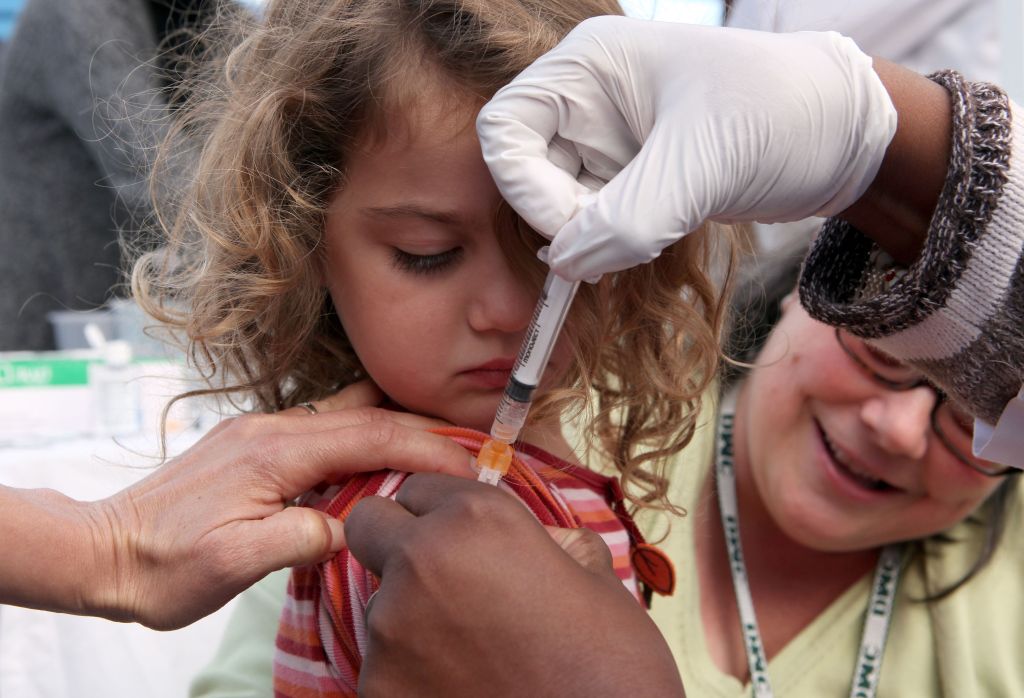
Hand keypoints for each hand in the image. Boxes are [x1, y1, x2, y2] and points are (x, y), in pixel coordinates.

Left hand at [88, 381, 473, 629]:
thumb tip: (352, 525)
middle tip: (467, 453)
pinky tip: (376, 464)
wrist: (100, 552)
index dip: (428, 448)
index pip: (373, 435)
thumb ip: (302, 537)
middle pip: (368, 412)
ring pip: (347, 413)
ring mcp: (262, 431)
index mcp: (275, 452)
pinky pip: (325, 427)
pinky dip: (363, 438)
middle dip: (423, 430)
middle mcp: (273, 428)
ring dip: (394, 428)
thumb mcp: (234, 564)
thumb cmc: (162, 567)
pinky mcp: (255, 445)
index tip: (469, 469)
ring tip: (433, 454)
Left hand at [346, 473, 683, 697]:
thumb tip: (544, 541)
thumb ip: (555, 544)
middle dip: (396, 543)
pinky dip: (410, 676)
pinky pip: (382, 666)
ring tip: (471, 656)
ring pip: (377, 602)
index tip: (462, 541)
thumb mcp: (598, 582)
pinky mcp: (376, 689)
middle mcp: (422, 560)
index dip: (441, 513)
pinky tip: (461, 691)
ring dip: (410, 618)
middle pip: (371, 525)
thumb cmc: (612, 666)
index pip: (419, 488)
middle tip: (442, 583)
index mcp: (478, 518)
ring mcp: (390, 628)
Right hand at [477, 16, 896, 279]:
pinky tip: (663, 235)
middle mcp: (589, 99)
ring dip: (597, 235)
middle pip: (529, 174)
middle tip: (625, 241)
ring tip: (659, 231)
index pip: (506, 131)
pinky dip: (616, 241)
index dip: (527, 189)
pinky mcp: (636, 176)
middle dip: (567, 218)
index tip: (577, 228)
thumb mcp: (703, 163)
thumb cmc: (782, 115)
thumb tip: (566, 266)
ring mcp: (612, 141)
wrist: (849, 135)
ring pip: (562, 205)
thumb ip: (628, 218)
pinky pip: (597, 219)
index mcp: (589, 66)